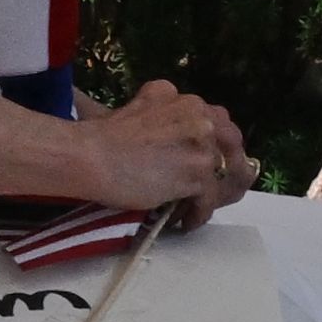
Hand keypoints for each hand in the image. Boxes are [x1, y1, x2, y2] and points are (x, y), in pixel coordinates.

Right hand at [80, 82, 255, 218]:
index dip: (214, 147)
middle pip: (232, 145)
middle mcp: (200, 116)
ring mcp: (202, 143)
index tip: (205, 166)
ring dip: (212, 195)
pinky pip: (210, 199)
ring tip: (195, 209)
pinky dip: (198, 214)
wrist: (89, 156)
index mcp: (185, 100)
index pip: (218, 123)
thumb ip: (166, 117)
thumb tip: (177, 143)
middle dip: (224, 169)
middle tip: (208, 190)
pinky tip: (184, 221)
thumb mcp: (140, 109)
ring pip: (224, 174)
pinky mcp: (198, 171)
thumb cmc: (104, 138)